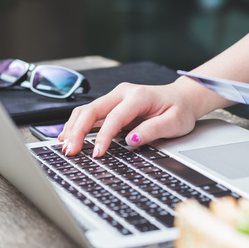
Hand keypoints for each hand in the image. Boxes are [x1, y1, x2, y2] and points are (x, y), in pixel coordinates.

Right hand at [59, 78, 218, 157]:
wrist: (182, 98)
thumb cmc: (179, 110)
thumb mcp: (174, 122)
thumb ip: (152, 131)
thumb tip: (131, 141)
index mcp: (138, 96)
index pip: (114, 118)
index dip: (103, 137)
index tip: (97, 154)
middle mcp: (122, 93)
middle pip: (92, 110)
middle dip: (78, 131)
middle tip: (70, 151)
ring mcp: (115, 98)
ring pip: (86, 110)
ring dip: (74, 128)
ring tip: (66, 146)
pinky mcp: (111, 105)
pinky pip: (90, 113)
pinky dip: (77, 125)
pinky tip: (68, 136)